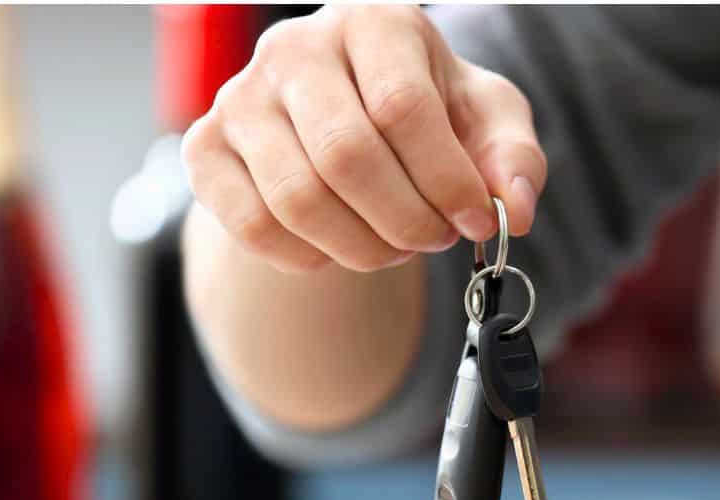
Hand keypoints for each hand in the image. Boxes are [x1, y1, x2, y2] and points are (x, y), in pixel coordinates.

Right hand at [181, 5, 544, 273]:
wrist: (345, 124)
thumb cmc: (429, 115)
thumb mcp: (486, 120)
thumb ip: (514, 158)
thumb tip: (513, 209)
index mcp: (374, 23)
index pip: (401, 105)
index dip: (446, 178)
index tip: (476, 221)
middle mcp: (296, 48)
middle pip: (345, 156)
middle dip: (405, 220)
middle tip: (435, 238)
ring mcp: (241, 97)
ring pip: (297, 199)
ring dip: (362, 247)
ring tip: (396, 245)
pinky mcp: (205, 148)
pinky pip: (253, 225)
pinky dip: (309, 257)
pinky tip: (342, 246)